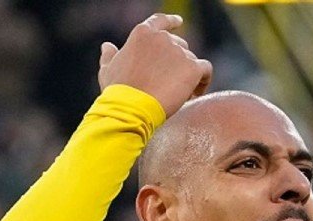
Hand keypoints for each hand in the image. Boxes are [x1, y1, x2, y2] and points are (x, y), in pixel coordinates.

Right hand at [97, 13, 212, 116]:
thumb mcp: (107, 70)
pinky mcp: (192, 68)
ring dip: (186, 75)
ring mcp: (179, 52)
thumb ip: (110, 56)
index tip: (179, 22)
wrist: (131, 108)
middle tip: (170, 82)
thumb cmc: (117, 92)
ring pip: (191, 59)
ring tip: (177, 95)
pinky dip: (203, 81)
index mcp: (142, 34)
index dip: (171, 21)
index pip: (160, 21)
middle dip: (178, 61)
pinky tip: (195, 94)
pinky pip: (205, 70)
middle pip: (180, 44)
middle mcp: (163, 38)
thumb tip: (107, 46)